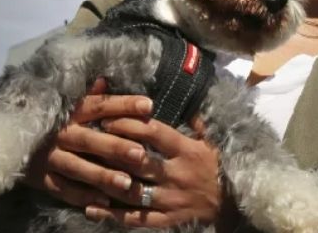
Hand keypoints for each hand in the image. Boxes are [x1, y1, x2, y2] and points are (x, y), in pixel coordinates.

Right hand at [22, 78, 154, 207]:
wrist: (9, 140)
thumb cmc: (52, 120)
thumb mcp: (68, 104)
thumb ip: (90, 96)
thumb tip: (106, 80)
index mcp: (71, 112)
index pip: (100, 106)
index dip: (124, 105)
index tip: (149, 105)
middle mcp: (61, 133)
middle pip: (90, 139)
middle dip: (115, 147)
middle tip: (140, 154)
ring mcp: (50, 157)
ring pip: (78, 168)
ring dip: (102, 176)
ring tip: (127, 183)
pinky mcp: (42, 178)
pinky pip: (64, 189)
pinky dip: (83, 196)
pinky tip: (105, 202)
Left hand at [82, 115, 225, 227]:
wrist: (234, 204)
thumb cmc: (219, 168)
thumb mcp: (211, 142)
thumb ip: (195, 122)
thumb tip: (181, 98)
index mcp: (187, 151)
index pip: (153, 133)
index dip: (129, 123)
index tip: (107, 118)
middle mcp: (176, 174)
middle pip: (137, 160)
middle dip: (110, 149)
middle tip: (87, 141)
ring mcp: (170, 199)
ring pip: (132, 190)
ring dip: (106, 181)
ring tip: (82, 172)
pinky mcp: (167, 219)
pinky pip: (136, 218)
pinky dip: (112, 215)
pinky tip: (91, 209)